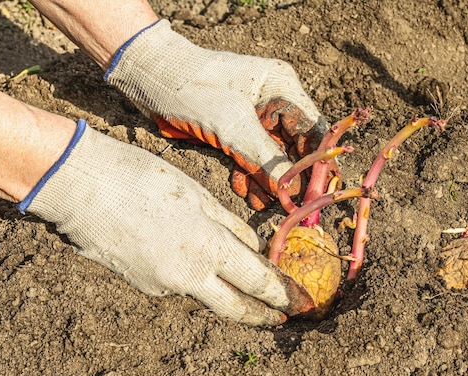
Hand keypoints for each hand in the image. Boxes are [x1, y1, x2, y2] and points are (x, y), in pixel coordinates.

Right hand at [18, 121, 314, 325]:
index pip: (258, 281)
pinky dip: (190, 271)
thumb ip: (229, 226)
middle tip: (283, 316)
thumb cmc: (142, 178)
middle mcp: (187, 276)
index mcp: (208, 248)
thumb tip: (251, 248)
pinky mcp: (143, 284)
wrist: (79, 187)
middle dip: (264, 314)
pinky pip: (178, 281)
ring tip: (232, 269)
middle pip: (236, 307)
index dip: (283, 293)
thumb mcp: (197, 195)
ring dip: (225, 286)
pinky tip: (179, 248)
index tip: (300, 301)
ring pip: (205, 290)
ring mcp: (162, 285)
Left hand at [105, 19, 326, 208]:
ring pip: (273, 157)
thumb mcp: (231, 125)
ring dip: (269, 182)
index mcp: (282, 88)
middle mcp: (274, 102)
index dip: (318, 162)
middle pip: (296, 147)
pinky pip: (252, 158)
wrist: (148, 78)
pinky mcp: (236, 130)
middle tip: (291, 206)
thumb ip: (265, 160)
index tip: (317, 192)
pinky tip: (246, 193)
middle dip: (291, 177)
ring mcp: (255, 118)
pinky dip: (250, 176)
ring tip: (264, 205)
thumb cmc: (191, 87)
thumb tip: (291, 193)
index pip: (314, 130)